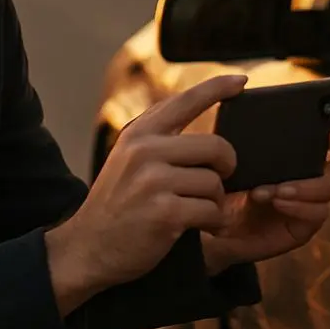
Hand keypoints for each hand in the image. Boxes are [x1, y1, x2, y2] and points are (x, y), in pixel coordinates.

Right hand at [45, 74, 245, 313]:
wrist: (87, 248)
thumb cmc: (117, 204)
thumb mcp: (127, 158)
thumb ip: (157, 135)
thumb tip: (199, 107)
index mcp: (139, 133)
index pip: (185, 100)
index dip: (218, 87)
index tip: (242, 80)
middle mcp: (145, 151)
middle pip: (215, 146)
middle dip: (226, 168)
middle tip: (219, 182)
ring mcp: (153, 181)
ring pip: (215, 182)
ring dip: (216, 202)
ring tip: (202, 211)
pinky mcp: (164, 212)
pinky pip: (211, 210)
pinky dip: (214, 222)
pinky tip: (205, 227)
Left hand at [201, 129, 329, 273]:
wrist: (210, 227)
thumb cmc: (223, 189)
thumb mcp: (234, 162)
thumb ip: (250, 143)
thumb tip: (256, 118)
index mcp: (296, 161)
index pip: (329, 147)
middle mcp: (307, 182)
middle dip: (326, 164)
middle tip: (301, 163)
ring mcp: (307, 206)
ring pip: (326, 193)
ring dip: (303, 188)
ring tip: (276, 190)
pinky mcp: (302, 228)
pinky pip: (316, 215)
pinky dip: (299, 207)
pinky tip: (277, 202)